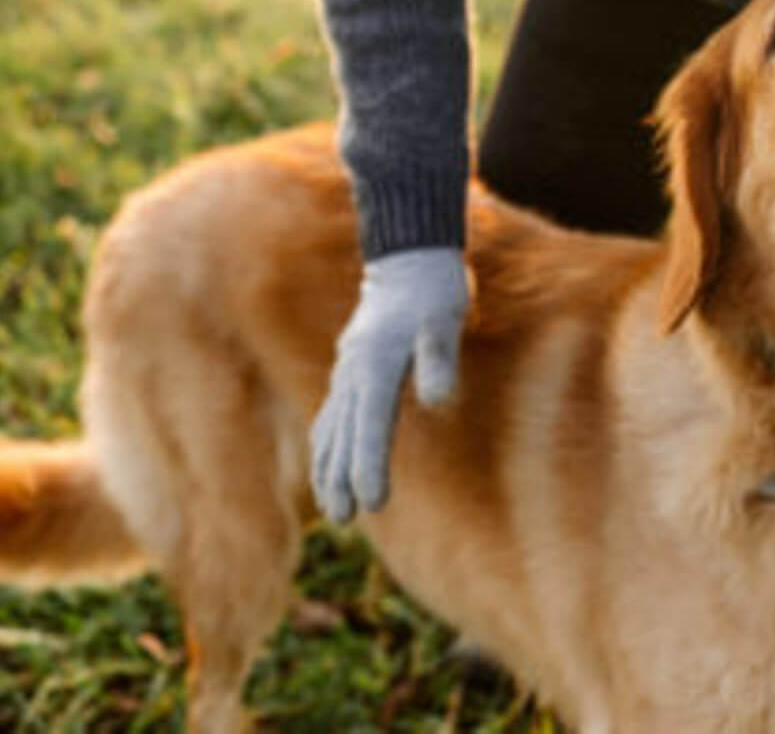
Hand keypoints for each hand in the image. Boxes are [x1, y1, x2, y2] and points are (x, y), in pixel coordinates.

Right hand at [310, 248, 468, 521]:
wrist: (409, 255)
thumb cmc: (435, 290)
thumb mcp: (447, 320)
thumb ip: (440, 360)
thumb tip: (440, 402)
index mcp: (377, 364)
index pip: (370, 426)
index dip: (369, 466)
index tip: (370, 502)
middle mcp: (355, 370)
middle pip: (343, 434)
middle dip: (340, 478)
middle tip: (345, 519)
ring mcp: (349, 367)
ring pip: (332, 426)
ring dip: (329, 466)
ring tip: (333, 505)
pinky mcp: (353, 365)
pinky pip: (333, 411)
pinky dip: (328, 441)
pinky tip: (328, 459)